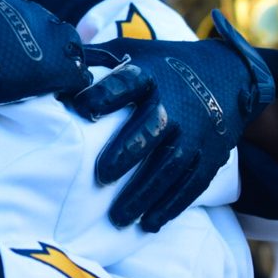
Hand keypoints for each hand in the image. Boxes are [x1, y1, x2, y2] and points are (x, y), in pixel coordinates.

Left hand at [74, 10, 273, 231]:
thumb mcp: (132, 53)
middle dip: (126, 152)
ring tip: (118, 216)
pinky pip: (192, 183)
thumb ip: (94, 61)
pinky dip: (172, 205)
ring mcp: (195, 132)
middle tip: (100, 176)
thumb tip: (49, 65)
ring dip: (144, 192)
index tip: (81, 107)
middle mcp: (174, 104)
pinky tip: (149, 223)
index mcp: (149, 76)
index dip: (104, 94)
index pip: (126, 82)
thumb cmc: (161, 66)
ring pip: (170, 165)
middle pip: (151, 129)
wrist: (229, 75)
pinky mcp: (209, 155)